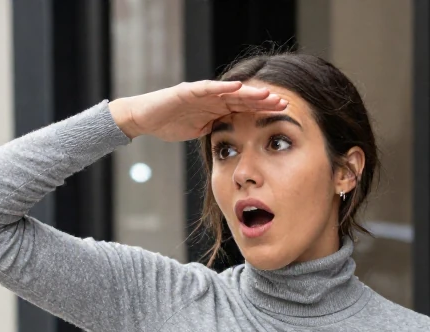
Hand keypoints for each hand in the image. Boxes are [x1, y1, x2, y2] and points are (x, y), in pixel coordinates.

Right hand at [108, 81, 286, 141]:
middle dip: (263, 101)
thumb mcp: (199, 131)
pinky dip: (221, 87)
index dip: (263, 111)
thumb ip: (216, 132)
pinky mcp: (188, 90)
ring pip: (229, 92)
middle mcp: (213, 98)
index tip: (284, 114)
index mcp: (217, 109)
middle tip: (284, 103)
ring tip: (267, 94)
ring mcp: (201, 93)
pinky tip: (236, 87)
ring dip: (249, 93)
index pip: (245, 109)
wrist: (144, 118)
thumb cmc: (170, 124)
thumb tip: (235, 146)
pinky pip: (207, 88)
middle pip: (243, 99)